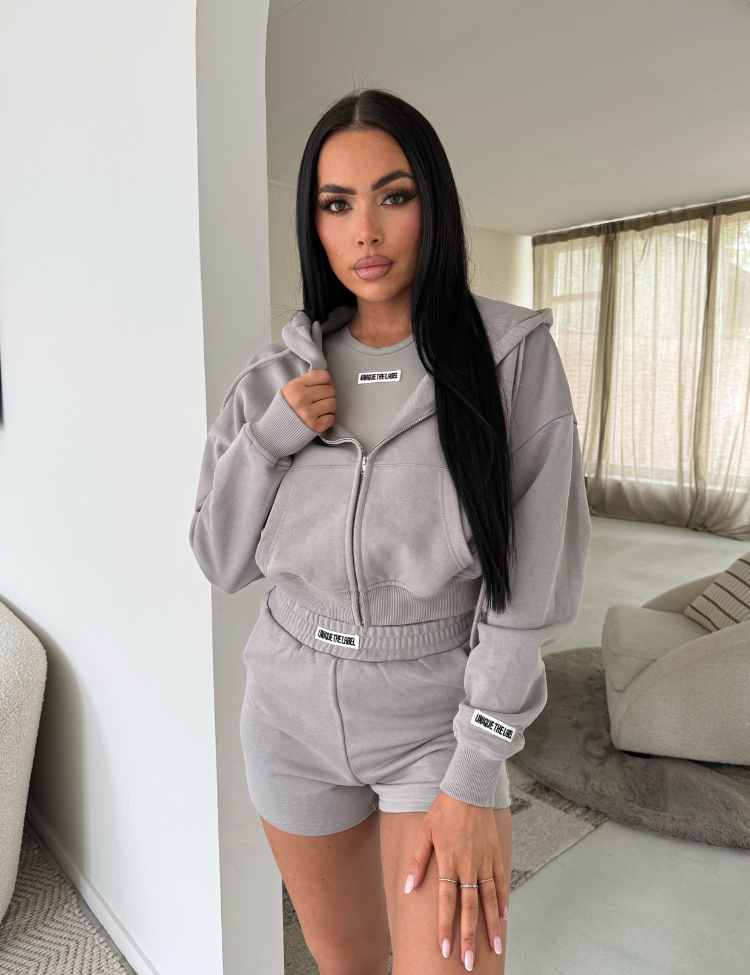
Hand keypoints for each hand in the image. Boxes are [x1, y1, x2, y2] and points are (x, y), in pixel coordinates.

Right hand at [281, 370, 336, 432]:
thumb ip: (307, 382)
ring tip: (318, 410)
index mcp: (296, 386)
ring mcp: (308, 413)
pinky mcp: (314, 426)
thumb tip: (327, 380)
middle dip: (327, 395)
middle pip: (330, 390)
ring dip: (328, 407)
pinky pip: (331, 419)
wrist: (279, 428)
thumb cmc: (288, 406)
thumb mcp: (292, 388)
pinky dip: (327, 419)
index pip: (324, 376)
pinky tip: (318, 418)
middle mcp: (301, 398)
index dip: (326, 381)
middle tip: (318, 400)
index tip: (321, 386)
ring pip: (333, 404)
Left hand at [405, 791, 507, 969]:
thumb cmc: (444, 809)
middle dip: (468, 936)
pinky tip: (505, 918)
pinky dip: (504, 901)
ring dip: (492, 926)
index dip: (445, 926)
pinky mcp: (496, 854)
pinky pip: (502, 881)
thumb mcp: (425, 832)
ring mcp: (485, 860)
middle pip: (469, 907)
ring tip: (495, 948)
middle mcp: (468, 864)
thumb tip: (408, 887)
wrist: (470, 787)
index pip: (446, 901)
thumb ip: (417, 861)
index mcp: (449, 860)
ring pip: (490, 899)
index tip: (445, 949)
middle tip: (468, 962)